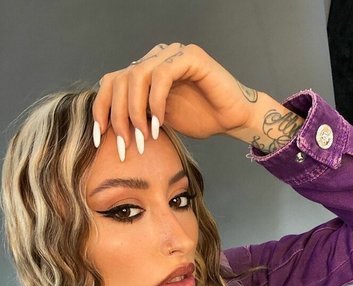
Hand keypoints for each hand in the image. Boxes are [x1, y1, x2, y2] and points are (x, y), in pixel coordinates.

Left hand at [92, 42, 261, 146]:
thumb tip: (108, 132)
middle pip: (119, 80)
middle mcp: (155, 58)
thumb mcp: (158, 121)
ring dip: (135, 111)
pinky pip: (162, 75)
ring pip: (136, 76)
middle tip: (125, 145)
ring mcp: (172, 53)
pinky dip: (156, 102)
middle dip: (118, 117)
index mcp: (145, 71)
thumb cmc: (202, 119)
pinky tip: (160, 123)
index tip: (100, 139)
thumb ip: (136, 116)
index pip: (111, 84)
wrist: (234, 118)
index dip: (101, 110)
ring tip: (143, 137)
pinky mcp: (190, 57)